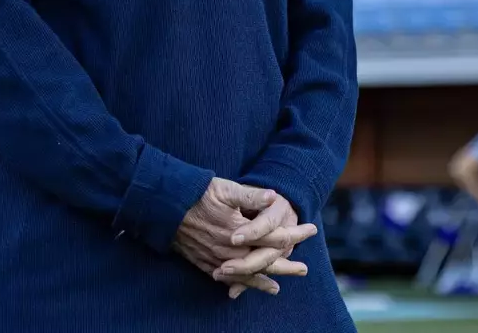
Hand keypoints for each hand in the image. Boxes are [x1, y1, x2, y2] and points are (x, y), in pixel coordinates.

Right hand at [172, 179, 311, 297]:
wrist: (165, 207)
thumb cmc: (197, 194)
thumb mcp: (225, 189)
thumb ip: (250, 195)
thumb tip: (273, 196)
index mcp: (239, 230)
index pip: (274, 236)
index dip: (295, 234)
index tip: (311, 230)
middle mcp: (231, 250)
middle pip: (265, 261)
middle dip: (286, 265)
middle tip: (304, 269)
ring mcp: (218, 260)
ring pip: (247, 275)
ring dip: (265, 280)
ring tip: (280, 287)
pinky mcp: (205, 264)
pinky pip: (228, 280)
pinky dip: (241, 285)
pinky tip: (247, 288)